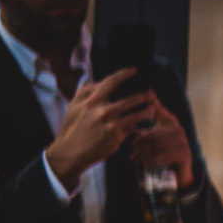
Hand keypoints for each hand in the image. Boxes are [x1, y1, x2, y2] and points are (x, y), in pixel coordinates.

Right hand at [44, 69, 147, 189]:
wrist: (70, 153)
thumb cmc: (72, 128)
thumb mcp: (73, 107)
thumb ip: (84, 91)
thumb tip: (96, 80)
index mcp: (91, 101)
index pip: (111, 82)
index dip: (124, 74)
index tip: (134, 70)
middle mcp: (103, 111)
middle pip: (130, 99)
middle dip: (144, 95)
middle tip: (152, 93)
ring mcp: (111, 124)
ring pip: (136, 114)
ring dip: (146, 111)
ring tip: (152, 109)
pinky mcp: (116, 137)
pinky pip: (131, 128)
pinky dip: (137, 125)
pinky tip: (142, 124)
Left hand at [127, 99, 194, 186]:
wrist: (177, 173)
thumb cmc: (160, 154)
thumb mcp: (150, 140)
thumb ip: (139, 130)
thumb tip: (121, 122)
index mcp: (170, 122)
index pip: (160, 111)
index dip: (154, 104)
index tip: (148, 93)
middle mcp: (178, 130)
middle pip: (153, 133)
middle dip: (140, 142)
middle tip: (131, 151)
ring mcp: (183, 142)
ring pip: (157, 145)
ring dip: (144, 153)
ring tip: (134, 158)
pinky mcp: (184, 154)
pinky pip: (164, 155)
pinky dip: (152, 159)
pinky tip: (144, 163)